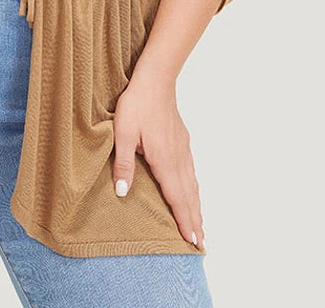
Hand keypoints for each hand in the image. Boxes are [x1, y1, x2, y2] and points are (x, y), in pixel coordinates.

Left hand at [112, 74, 205, 250]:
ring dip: (197, 207)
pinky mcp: (182, 141)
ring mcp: (183, 149)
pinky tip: (192, 191)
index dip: (185, 221)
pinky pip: (191, 172)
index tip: (193, 242)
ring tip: (200, 225)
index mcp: (164, 160)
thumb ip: (123, 163)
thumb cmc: (137, 104)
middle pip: (189, 196)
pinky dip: (194, 189)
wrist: (156, 80)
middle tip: (202, 245)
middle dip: (195, 221)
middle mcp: (178, 158)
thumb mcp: (123, 133)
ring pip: (192, 185)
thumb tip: (122, 192)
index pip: (177, 198)